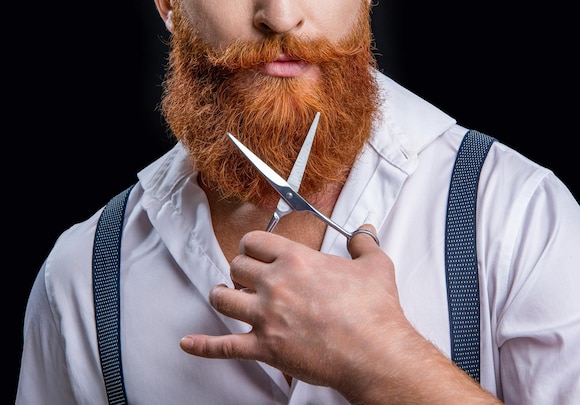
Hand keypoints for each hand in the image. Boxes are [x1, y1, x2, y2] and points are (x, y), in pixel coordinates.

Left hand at [179, 225, 498, 403]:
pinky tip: (188, 344)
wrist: (374, 352)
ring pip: (223, 299)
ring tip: (224, 294)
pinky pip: (224, 346)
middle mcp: (275, 285)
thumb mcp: (375, 266)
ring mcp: (265, 317)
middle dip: (239, 269)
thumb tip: (364, 232)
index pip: (256, 241)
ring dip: (221, 295)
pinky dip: (203, 346)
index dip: (252, 244)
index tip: (254, 249)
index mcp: (296, 260)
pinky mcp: (264, 348)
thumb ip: (364, 244)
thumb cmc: (374, 312)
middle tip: (245, 275)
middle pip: (236, 266)